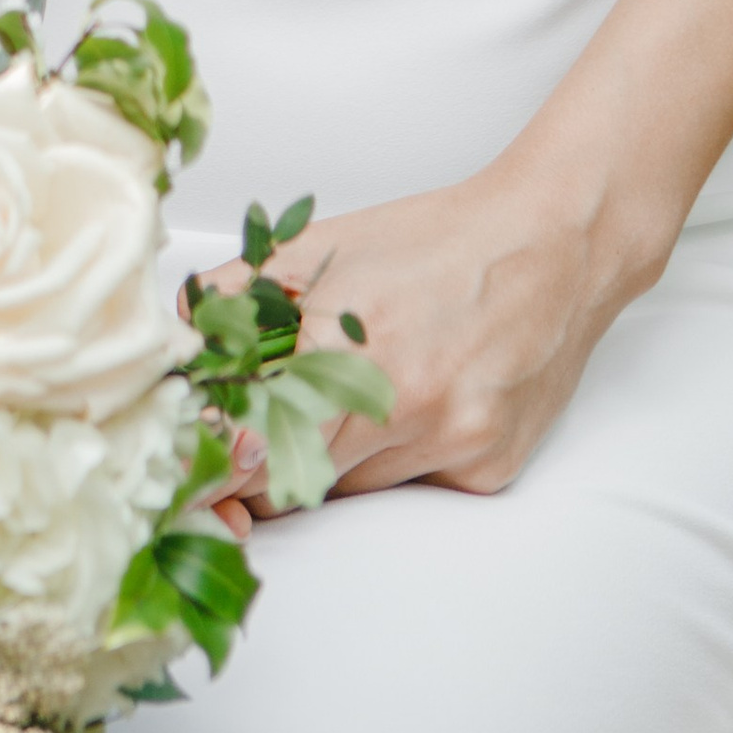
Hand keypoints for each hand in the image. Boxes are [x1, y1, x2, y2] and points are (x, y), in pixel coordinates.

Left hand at [197, 160, 659, 521]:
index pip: (248, 450)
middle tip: (261, 432)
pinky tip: (421, 403)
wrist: (550, 243)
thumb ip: (237, 291)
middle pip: (292, 483)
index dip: (216, 461)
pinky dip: (398, 459)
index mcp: (346, 346)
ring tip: (358, 394)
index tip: (201, 459)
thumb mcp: (320, 246)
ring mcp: (450, 443)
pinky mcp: (488, 468)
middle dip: (264, 464)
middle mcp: (401, 406)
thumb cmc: (432, 241)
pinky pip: (413, 488)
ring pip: (351, 490)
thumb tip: (182, 338)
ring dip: (335, 459)